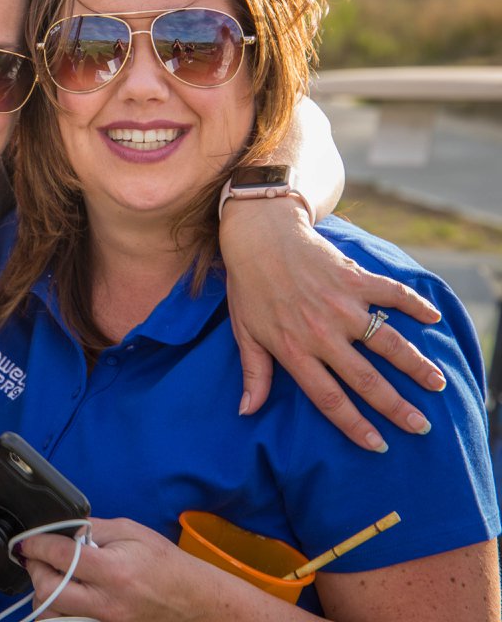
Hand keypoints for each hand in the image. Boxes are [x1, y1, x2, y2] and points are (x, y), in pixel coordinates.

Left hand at [17, 518, 292, 621]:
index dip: (34, 544)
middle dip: (34, 571)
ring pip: (52, 615)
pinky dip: (58, 611)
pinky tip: (63, 596)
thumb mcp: (131, 532)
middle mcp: (105, 602)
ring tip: (50, 577)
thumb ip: (93, 530)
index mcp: (112, 570)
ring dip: (43, 594)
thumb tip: (63, 529)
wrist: (194, 601)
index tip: (24, 541)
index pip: (58, 555)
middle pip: (47, 591)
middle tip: (35, 558)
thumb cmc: (166, 564)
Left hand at [221, 198, 443, 450]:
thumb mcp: (244, 332)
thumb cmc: (249, 286)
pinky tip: (432, 319)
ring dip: (415, 365)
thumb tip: (246, 410)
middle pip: (366, 379)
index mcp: (293, 350)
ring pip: (387, 343)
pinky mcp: (354, 278)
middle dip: (395, 407)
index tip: (378, 445)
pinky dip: (414, 305)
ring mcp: (341, 305)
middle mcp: (321, 333)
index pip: (329, 398)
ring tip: (437, 384)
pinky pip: (391, 294)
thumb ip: (254, 373)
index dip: (354, 425)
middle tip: (420, 426)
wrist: (258, 235)